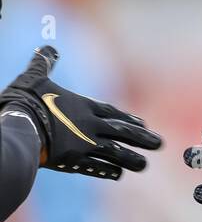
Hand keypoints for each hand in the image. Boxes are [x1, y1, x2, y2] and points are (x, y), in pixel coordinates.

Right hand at [0, 45, 162, 179]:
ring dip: (131, 159)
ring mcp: (83, 145)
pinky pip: (95, 167)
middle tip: (160, 144)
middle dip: (142, 139)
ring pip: (115, 153)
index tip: (144, 124)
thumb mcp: (34, 78)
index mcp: (82, 106)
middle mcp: (89, 126)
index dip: (129, 119)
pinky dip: (107, 170)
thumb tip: (48, 47)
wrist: (20, 127)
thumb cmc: (25, 102)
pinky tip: (118, 175)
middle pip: (122, 132)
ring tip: (144, 165)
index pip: (112, 113)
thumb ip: (43, 64)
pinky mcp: (73, 161)